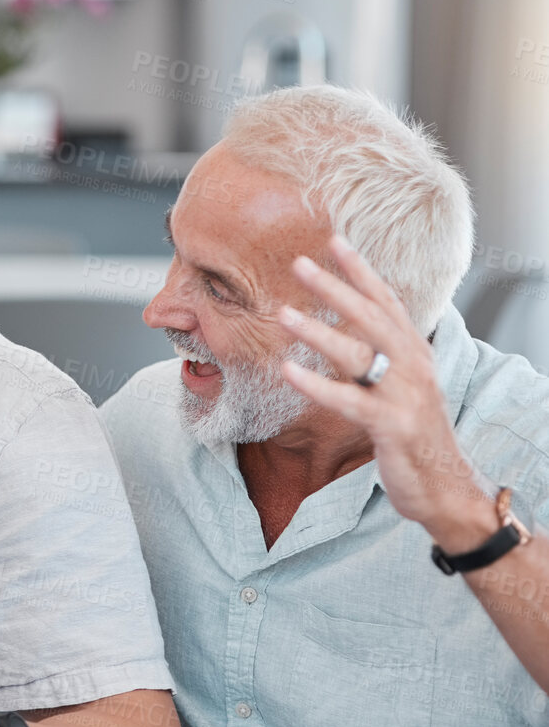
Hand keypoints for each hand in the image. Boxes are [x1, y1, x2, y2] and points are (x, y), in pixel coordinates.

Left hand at [279, 236, 499, 550]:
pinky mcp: (392, 425)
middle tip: (299, 263)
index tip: (334, 240)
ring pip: (357, 354)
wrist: (445, 486)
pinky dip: (317, 385)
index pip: (387, 301)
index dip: (361, 270)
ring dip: (318, 332)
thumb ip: (384, 357)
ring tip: (282, 314)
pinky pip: (349, 400)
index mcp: (414, 352)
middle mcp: (413, 366)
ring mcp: (405, 394)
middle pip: (370, 317)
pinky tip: (287, 371)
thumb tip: (357, 330)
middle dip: (335, 287)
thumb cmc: (415, 435)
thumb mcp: (403, 388)